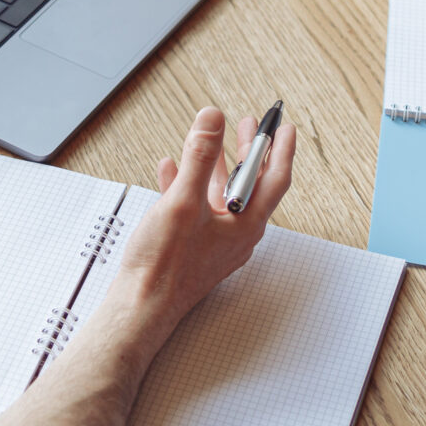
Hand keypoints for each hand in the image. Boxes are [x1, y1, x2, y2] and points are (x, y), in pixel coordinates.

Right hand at [118, 107, 297, 320]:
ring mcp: (215, 240)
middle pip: (250, 184)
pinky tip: (170, 170)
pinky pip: (197, 207)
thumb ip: (199, 157)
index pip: (275, 179)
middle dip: (249, 152)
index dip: (281, 149)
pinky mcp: (194, 246)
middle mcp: (236, 233)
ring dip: (216, 165)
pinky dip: (187, 184)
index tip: (285, 126)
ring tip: (210, 141)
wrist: (140, 305)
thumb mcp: (183, 201)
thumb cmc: (165, 266)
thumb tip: (212, 119)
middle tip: (249, 125)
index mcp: (246, 223)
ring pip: (221, 194)